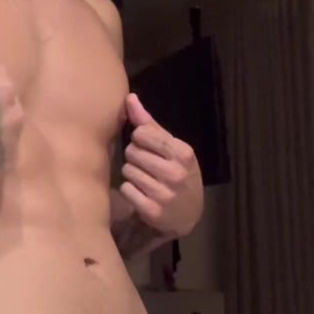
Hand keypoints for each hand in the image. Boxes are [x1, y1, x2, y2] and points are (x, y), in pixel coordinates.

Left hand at [118, 94, 202, 237]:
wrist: (188, 215)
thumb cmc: (177, 174)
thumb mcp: (172, 148)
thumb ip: (149, 124)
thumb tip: (129, 98)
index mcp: (183, 153)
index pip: (142, 132)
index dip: (140, 139)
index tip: (149, 148)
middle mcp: (176, 173)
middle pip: (132, 152)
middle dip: (135, 158)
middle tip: (147, 167)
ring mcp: (165, 194)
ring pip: (127, 171)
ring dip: (131, 175)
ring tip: (145, 181)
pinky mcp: (152, 211)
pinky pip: (126, 189)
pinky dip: (130, 191)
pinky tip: (142, 194)